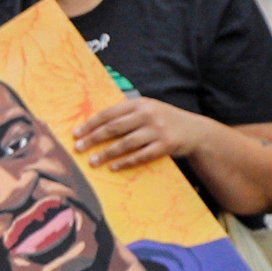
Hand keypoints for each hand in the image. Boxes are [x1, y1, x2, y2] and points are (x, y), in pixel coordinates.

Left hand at [75, 92, 205, 177]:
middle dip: (94, 139)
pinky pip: (141, 156)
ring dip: (107, 154)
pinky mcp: (166, 145)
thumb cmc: (164, 120)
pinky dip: (126, 162)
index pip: (109, 113)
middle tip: (79, 148)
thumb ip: (127, 114)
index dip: (91, 124)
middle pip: (114, 128)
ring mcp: (158, 130)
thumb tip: (96, 125)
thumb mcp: (148, 109)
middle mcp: (148, 114)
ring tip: (93, 161)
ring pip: (126, 144)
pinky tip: (114, 167)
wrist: (195, 130)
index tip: (76, 134)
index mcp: (139, 103)